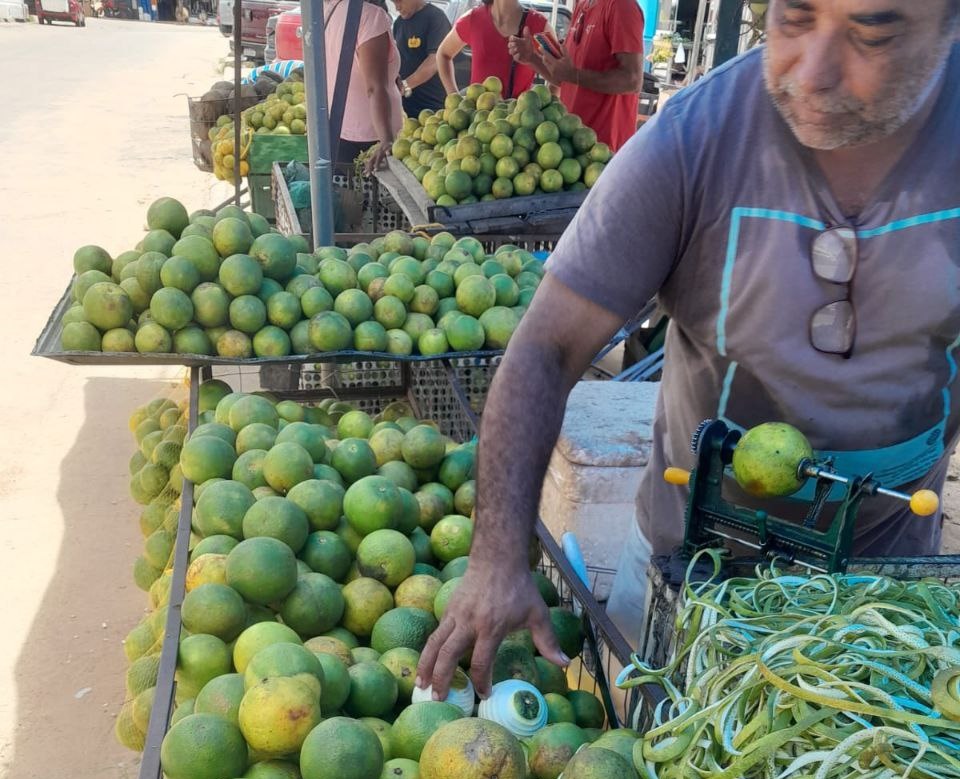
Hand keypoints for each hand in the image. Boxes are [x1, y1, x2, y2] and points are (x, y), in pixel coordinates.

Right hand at [364, 143, 388, 174]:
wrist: (386, 140)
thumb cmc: (390, 145)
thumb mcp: (391, 147)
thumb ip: (389, 151)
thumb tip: (387, 153)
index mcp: (380, 153)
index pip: (378, 159)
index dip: (376, 164)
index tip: (375, 170)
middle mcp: (376, 154)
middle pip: (371, 162)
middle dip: (369, 168)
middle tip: (367, 175)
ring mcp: (374, 155)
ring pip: (369, 162)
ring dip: (367, 168)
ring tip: (365, 174)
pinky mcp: (373, 156)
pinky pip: (369, 162)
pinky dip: (367, 167)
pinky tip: (365, 171)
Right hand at [416, 564, 567, 699]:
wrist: (497, 557)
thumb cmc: (519, 587)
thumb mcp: (538, 613)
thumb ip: (548, 641)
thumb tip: (565, 665)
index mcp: (491, 627)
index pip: (480, 661)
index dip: (480, 681)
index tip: (483, 693)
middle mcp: (469, 622)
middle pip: (448, 654)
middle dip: (441, 678)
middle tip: (436, 698)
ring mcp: (455, 614)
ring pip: (434, 643)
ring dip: (425, 665)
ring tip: (419, 684)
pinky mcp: (448, 608)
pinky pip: (436, 632)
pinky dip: (429, 650)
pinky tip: (427, 663)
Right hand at [508, 26, 536, 65]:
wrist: (532, 55)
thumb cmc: (529, 47)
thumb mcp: (528, 39)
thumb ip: (526, 34)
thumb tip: (526, 27)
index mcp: (516, 41)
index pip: (511, 38)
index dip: (512, 38)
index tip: (515, 38)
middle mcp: (514, 47)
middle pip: (509, 45)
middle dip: (511, 44)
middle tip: (515, 44)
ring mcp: (515, 53)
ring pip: (510, 51)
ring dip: (513, 50)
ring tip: (517, 49)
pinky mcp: (517, 58)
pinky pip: (515, 57)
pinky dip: (517, 55)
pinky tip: (520, 54)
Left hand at [538, 44, 576, 86]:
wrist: (571, 76)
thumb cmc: (569, 65)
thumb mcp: (567, 57)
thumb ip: (564, 50)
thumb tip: (560, 44)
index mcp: (556, 63)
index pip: (547, 55)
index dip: (543, 51)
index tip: (540, 47)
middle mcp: (552, 68)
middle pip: (544, 60)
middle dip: (544, 56)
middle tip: (545, 53)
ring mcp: (552, 72)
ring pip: (546, 65)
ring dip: (546, 60)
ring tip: (549, 58)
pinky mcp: (552, 75)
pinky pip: (548, 69)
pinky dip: (549, 65)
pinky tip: (553, 64)